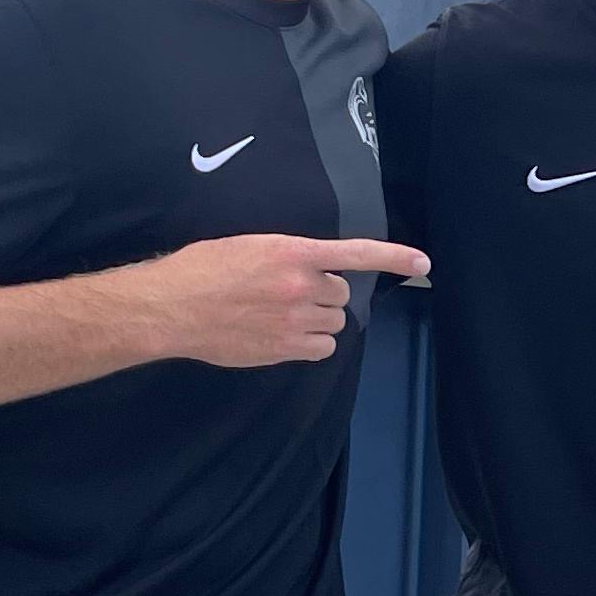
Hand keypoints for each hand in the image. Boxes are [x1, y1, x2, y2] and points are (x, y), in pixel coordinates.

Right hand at [130, 234, 429, 369]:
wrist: (172, 307)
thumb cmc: (202, 269)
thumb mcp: (249, 246)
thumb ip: (286, 257)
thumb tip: (308, 270)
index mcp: (292, 252)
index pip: (355, 253)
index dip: (393, 257)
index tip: (423, 263)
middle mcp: (300, 286)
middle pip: (339, 293)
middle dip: (323, 293)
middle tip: (290, 292)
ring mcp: (295, 320)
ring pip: (333, 322)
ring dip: (318, 318)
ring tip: (282, 315)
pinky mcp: (285, 349)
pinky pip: (322, 349)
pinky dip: (311, 344)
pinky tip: (285, 336)